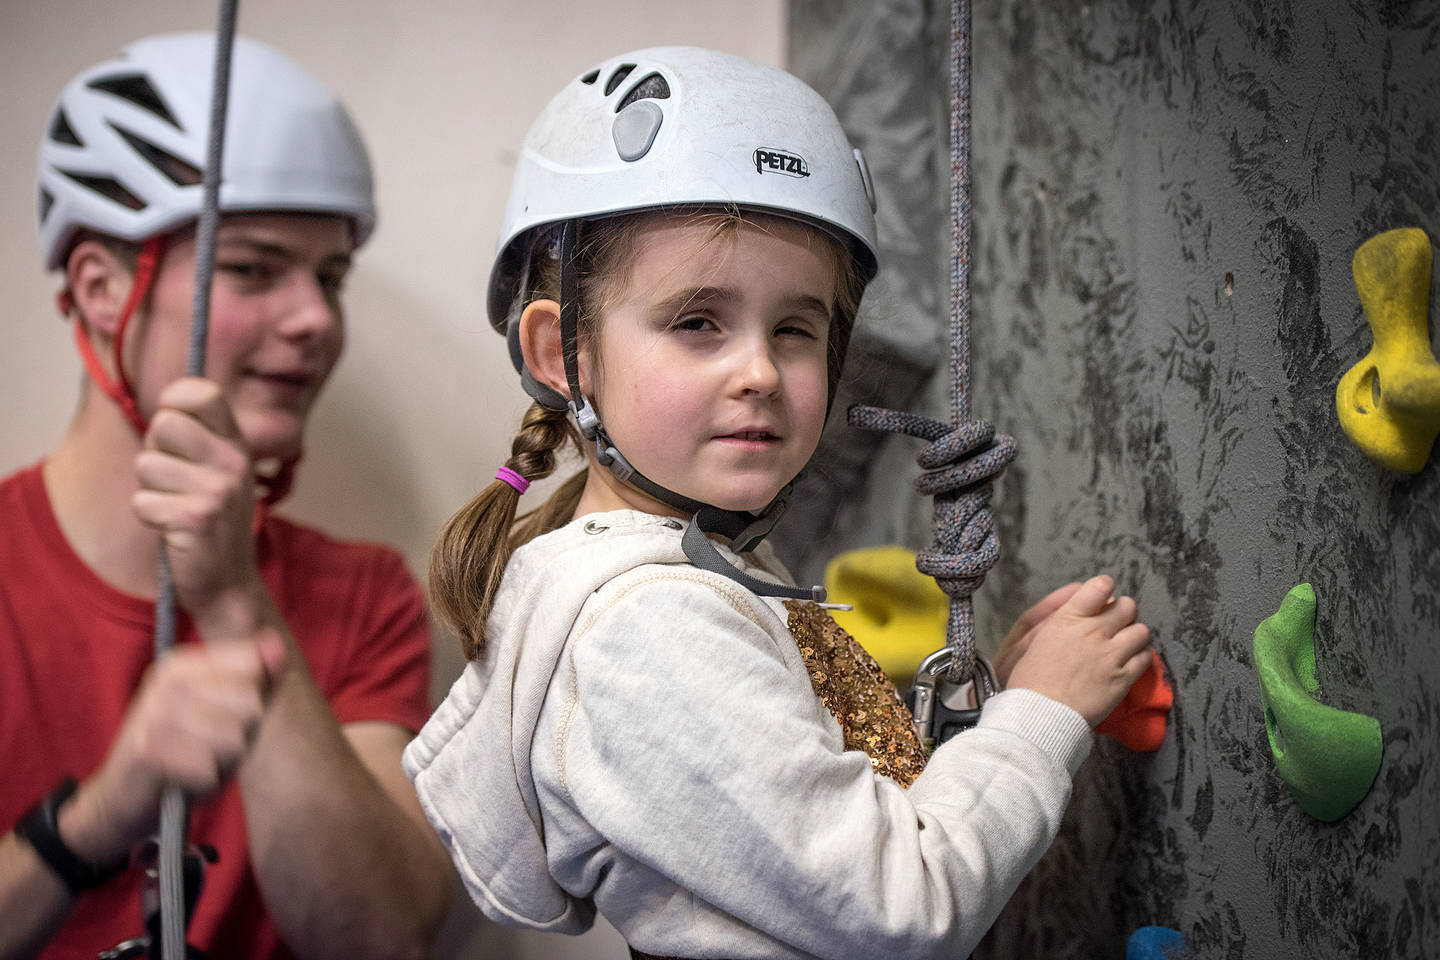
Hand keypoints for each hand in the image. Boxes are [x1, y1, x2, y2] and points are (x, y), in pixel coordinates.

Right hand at [66, 631, 286, 862]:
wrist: (123, 799)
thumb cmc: (187, 753)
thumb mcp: (229, 712)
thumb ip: (260, 678)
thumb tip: (275, 642)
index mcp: (183, 663)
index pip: (253, 664)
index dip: (254, 700)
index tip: (224, 716)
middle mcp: (166, 680)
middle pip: (251, 705)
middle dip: (241, 737)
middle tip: (208, 748)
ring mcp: (154, 713)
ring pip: (234, 741)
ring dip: (223, 764)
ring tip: (196, 764)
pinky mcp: (147, 752)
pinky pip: (210, 771)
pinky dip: (204, 784)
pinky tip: (183, 781)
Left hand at [132, 378, 266, 638]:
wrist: (228, 583)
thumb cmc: (210, 519)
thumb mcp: (217, 470)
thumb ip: (196, 435)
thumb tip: (168, 402)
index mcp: (238, 444)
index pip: (202, 393)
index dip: (175, 402)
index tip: (174, 427)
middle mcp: (235, 461)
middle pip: (164, 424)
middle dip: (154, 452)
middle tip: (175, 481)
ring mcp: (220, 490)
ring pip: (146, 464)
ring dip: (150, 489)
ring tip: (175, 506)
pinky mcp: (197, 517)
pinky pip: (142, 501)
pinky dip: (149, 517)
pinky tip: (172, 529)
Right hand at [1005, 575, 1152, 726]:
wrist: (1040, 714)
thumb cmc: (1030, 682)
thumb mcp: (1036, 641)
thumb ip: (1059, 623)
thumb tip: (1075, 614)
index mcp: (1068, 619)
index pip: (1099, 587)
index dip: (1105, 589)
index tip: (1104, 598)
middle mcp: (1092, 632)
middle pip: (1127, 606)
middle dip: (1124, 612)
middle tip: (1118, 623)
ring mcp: (1110, 655)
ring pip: (1141, 630)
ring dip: (1135, 635)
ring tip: (1126, 644)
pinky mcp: (1122, 678)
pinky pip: (1145, 658)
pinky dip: (1141, 657)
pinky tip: (1130, 662)